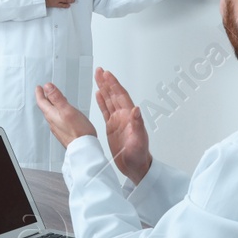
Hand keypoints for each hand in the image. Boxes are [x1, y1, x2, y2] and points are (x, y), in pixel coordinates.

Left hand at [34, 83, 96, 148]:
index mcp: (52, 115)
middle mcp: (53, 122)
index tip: (39, 87)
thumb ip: (56, 98)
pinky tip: (65, 112)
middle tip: (45, 92)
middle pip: (46, 107)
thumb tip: (47, 87)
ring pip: (52, 113)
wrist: (83, 148)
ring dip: (52, 104)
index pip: (42, 102)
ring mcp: (58, 127)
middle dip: (46, 98)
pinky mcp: (64, 131)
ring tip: (55, 99)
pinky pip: (59, 119)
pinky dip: (59, 112)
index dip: (40, 93)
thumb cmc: (77, 131)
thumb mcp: (67, 110)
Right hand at [94, 68, 151, 184]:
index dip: (113, 84)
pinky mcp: (112, 127)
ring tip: (97, 77)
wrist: (136, 167)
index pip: (120, 96)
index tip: (107, 74)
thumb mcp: (140, 141)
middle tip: (99, 71)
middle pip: (113, 95)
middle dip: (106, 82)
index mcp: (129, 117)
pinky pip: (105, 111)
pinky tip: (98, 95)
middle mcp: (123, 116)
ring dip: (103, 89)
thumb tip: (136, 109)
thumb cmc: (139, 156)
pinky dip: (101, 102)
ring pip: (109, 101)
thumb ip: (138, 124)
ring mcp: (117, 121)